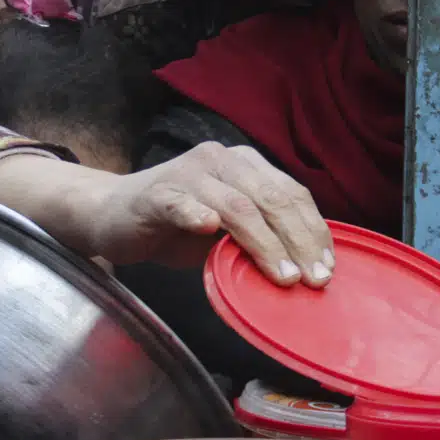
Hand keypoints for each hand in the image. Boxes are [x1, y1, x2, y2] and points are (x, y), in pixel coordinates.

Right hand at [88, 143, 332, 286]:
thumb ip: (260, 236)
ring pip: (237, 206)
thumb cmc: (175, 225)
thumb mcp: (226, 230)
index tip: (327, 267)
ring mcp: (187, 174)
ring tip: (282, 275)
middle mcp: (220, 160)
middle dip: (298, 241)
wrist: (112, 214)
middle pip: (271, 199)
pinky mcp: (157, 194)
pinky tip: (209, 231)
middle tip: (313, 279)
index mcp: (244, 165)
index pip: (291, 193)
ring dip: (264, 243)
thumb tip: (305, 267)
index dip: (313, 230)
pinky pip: (182, 204)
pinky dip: (197, 216)